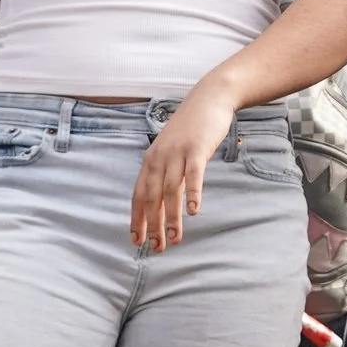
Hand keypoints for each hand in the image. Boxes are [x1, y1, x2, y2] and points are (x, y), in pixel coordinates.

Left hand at [129, 84, 236, 247]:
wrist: (209, 99)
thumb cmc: (191, 128)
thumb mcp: (171, 149)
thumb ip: (165, 171)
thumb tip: (161, 199)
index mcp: (150, 160)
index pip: (139, 195)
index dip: (137, 219)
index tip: (137, 240)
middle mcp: (159, 157)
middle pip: (152, 197)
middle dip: (152, 225)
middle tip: (156, 247)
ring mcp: (177, 153)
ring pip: (170, 191)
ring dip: (172, 218)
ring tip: (175, 238)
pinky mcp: (196, 149)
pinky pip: (193, 175)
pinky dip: (193, 194)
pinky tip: (194, 212)